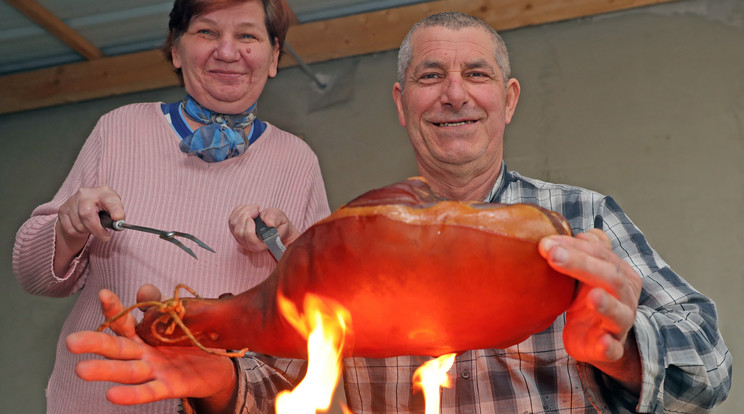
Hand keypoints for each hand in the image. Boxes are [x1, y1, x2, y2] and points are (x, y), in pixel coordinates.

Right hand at [54, 186, 124, 274]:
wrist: (83, 205)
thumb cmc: (103, 207)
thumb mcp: (113, 208)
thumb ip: (118, 215)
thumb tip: (119, 224)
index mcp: (103, 192)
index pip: (110, 200)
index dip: (115, 209)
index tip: (118, 218)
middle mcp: (85, 194)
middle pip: (87, 214)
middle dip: (96, 229)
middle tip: (105, 237)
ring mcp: (72, 201)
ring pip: (78, 225)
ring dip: (87, 231)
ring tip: (91, 226)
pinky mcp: (63, 210)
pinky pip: (70, 229)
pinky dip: (78, 232)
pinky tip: (82, 226)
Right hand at [65, 286, 236, 409]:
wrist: (215, 366)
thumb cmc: (189, 340)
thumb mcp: (177, 318)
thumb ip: (159, 305)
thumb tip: (142, 289)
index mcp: (143, 335)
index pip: (124, 321)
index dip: (114, 308)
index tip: (104, 294)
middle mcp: (143, 354)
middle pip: (117, 348)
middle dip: (94, 344)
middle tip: (71, 341)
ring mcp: (154, 371)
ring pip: (127, 371)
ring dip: (105, 371)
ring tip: (81, 369)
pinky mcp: (168, 387)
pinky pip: (148, 392)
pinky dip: (131, 394)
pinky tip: (111, 395)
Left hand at [228, 205, 299, 251]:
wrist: (276, 226)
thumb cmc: (279, 224)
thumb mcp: (281, 219)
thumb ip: (275, 219)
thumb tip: (268, 222)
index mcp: (262, 244)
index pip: (251, 241)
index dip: (250, 228)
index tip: (256, 215)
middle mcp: (249, 244)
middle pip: (239, 232)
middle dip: (245, 216)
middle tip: (256, 209)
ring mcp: (241, 238)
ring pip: (233, 225)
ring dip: (242, 212)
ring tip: (254, 208)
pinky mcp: (236, 231)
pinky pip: (231, 220)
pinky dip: (238, 211)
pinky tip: (248, 208)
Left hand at [538, 229, 642, 391]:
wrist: (598, 339)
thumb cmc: (589, 298)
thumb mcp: (589, 272)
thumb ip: (587, 250)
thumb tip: (582, 231)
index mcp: (620, 273)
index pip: (600, 253)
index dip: (574, 246)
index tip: (545, 242)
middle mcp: (625, 296)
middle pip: (610, 277)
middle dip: (581, 264)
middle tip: (551, 254)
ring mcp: (619, 324)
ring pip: (618, 313)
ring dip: (605, 304)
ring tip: (591, 297)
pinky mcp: (611, 348)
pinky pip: (613, 348)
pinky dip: (608, 346)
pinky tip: (602, 342)